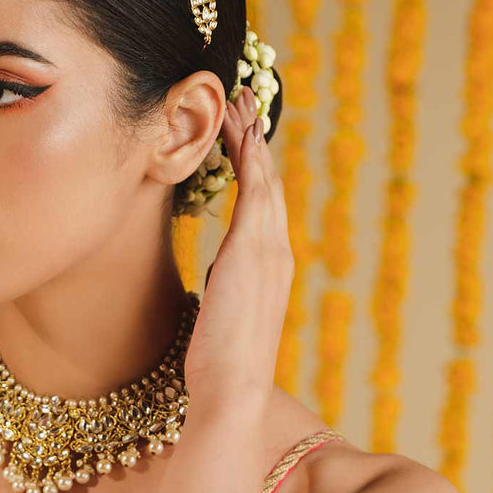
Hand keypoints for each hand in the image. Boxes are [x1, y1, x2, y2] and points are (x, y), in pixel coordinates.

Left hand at [180, 83, 292, 411]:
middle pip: (270, 183)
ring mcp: (270, 251)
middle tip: (245, 100)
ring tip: (240, 102)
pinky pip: (254, 191)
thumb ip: (223, 293)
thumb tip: (215, 286)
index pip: (264, 207)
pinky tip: (238, 133)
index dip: (256, 168)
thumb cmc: (220, 368)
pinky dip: (248, 159)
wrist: (232, 391)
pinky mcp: (252, 251)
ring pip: (264, 179)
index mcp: (269, 269)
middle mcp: (277, 254)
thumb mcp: (221, 319)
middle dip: (256, 140)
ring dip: (252, 138)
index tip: (244, 137)